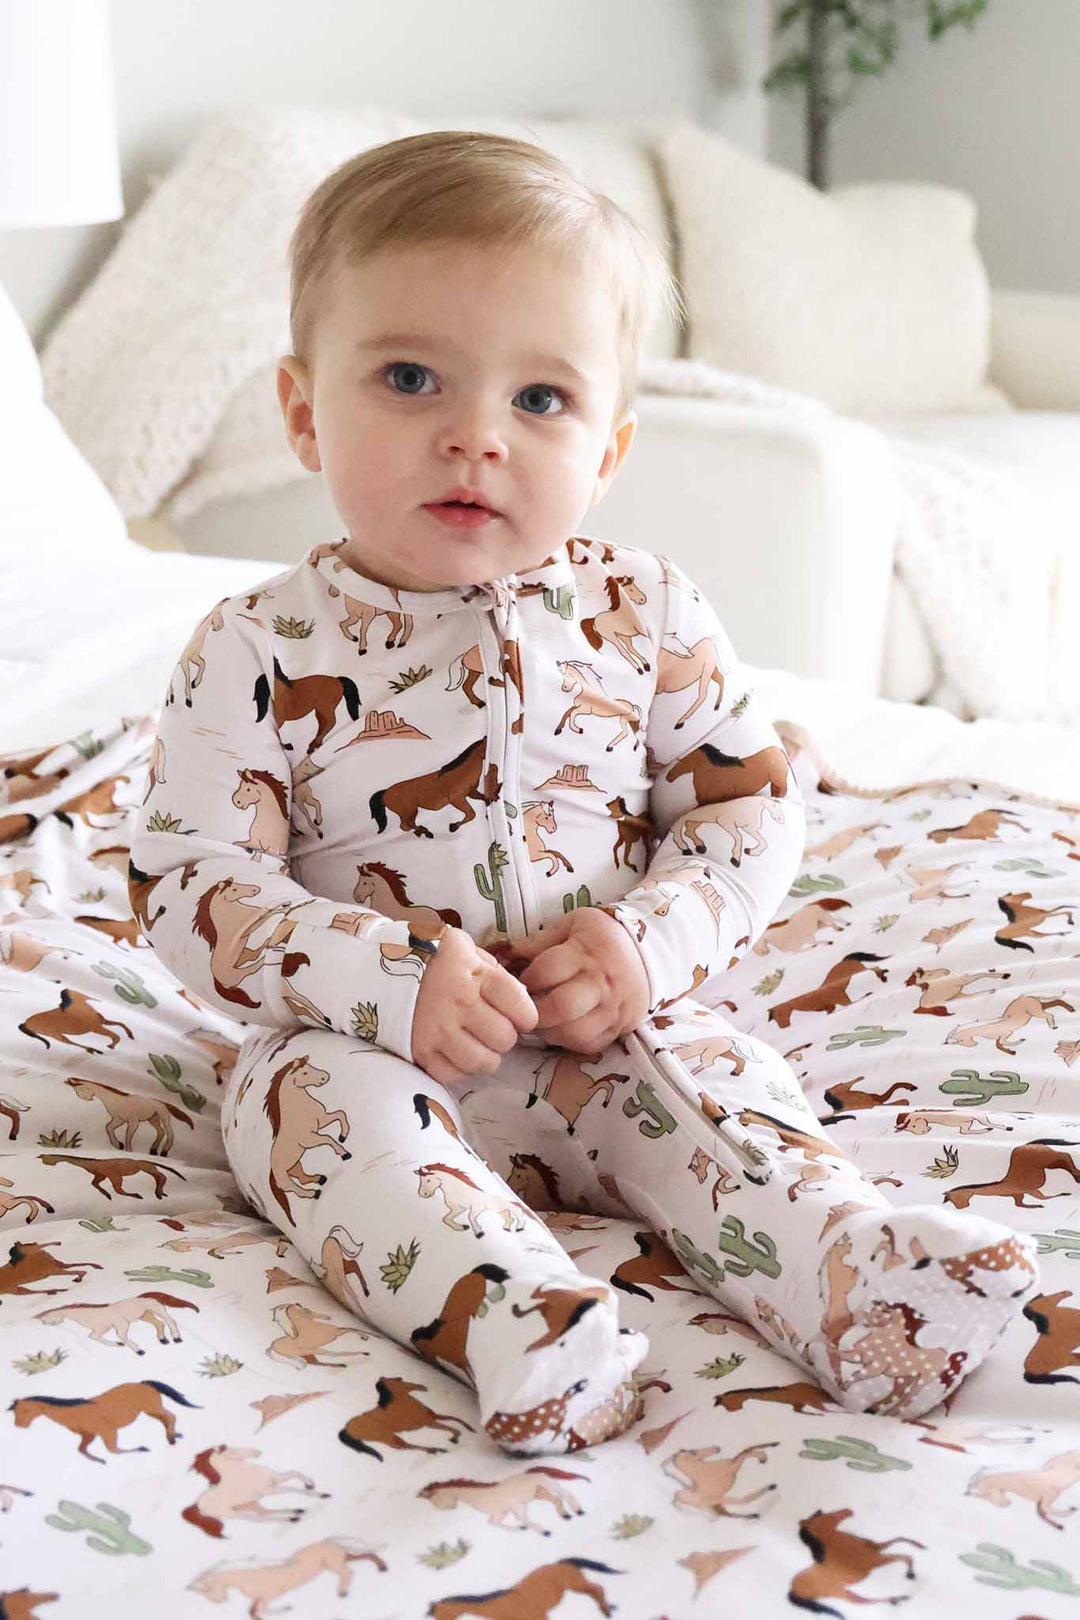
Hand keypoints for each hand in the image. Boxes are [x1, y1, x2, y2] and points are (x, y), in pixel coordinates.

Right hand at [411, 926, 537, 1088]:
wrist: (374, 966)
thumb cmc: (427, 954)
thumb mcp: (463, 947)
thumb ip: (491, 970)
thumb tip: (517, 996)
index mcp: (475, 975)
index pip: (521, 1005)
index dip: (527, 1016)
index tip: (520, 1016)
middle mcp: (459, 1005)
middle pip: (505, 1039)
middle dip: (506, 1036)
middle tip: (495, 1029)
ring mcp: (437, 1031)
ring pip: (482, 1062)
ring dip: (486, 1056)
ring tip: (478, 1044)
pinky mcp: (418, 1051)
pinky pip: (452, 1075)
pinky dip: (459, 1068)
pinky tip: (456, 1053)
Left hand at [505, 906, 650, 1053]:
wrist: (652, 954)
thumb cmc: (604, 937)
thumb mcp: (574, 924)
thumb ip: (540, 940)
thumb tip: (504, 954)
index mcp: (587, 953)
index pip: (547, 971)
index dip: (527, 979)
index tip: (519, 984)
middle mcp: (602, 984)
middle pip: (561, 1007)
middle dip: (535, 1012)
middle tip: (524, 1011)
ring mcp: (613, 1010)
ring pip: (575, 1033)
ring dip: (550, 1032)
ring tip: (541, 1023)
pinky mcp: (620, 1028)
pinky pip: (590, 1045)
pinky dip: (570, 1042)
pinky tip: (561, 1029)